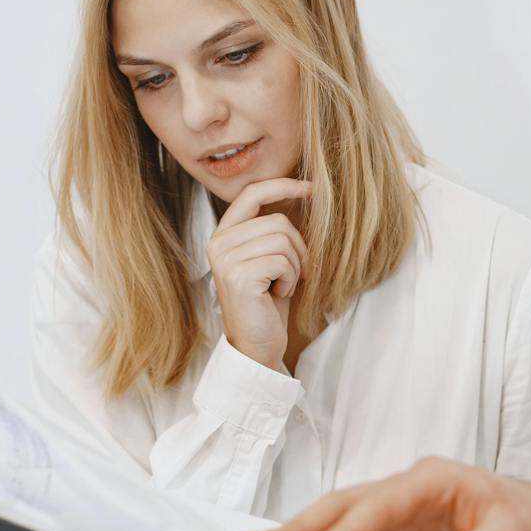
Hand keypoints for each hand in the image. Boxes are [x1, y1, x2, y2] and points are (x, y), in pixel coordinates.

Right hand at [207, 178, 311, 369]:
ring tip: (282, 285)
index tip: (311, 188)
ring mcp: (226, 259)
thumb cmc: (268, 302)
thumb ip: (273, 230)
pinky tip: (278, 294)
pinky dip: (290, 279)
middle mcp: (219, 243)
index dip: (283, 185)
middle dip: (299, 248)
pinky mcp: (239, 276)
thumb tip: (305, 191)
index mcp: (224, 234)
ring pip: (283, 240)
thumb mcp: (269, 259)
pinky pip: (283, 261)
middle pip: (278, 221)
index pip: (252, 194)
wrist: (256, 345)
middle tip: (297, 273)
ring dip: (295, 266)